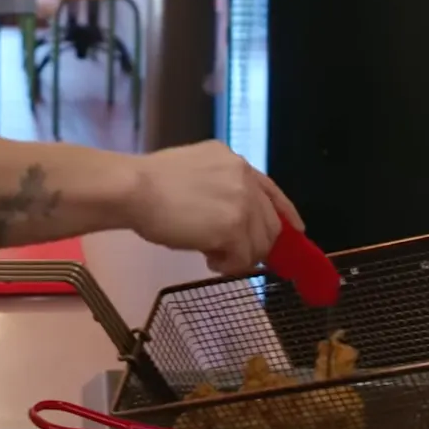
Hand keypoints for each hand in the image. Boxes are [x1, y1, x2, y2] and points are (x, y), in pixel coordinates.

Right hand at [127, 141, 305, 274]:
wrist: (134, 189)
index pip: (272, 191)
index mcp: (234, 162)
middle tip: (229, 255)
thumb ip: (218, 186)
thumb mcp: (193, 171)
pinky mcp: (233, 227)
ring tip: (212, 257)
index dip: (286, 215)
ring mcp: (242, 202)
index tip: (295, 231)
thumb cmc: (148, 183)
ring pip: (259, 244)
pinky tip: (208, 261)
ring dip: (238, 257)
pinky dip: (228, 266)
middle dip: (254, 244)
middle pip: (270, 223)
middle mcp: (245, 177)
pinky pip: (242, 258)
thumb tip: (224, 216)